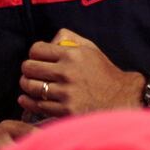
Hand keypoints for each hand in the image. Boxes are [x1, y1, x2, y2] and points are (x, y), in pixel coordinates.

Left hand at [18, 29, 143, 116]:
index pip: (36, 50)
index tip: (36, 58)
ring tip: (30, 85)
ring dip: (27, 85)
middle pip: (29, 68)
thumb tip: (49, 41)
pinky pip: (38, 105)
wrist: (122, 99)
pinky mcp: (66, 111)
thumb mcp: (90, 48)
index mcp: (72, 55)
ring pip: (31, 87)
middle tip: (30, 73)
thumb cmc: (103, 72)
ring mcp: (66, 93)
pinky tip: (27, 99)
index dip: (33, 54)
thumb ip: (69, 38)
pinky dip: (29, 102)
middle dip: (27, 69)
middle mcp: (67, 73)